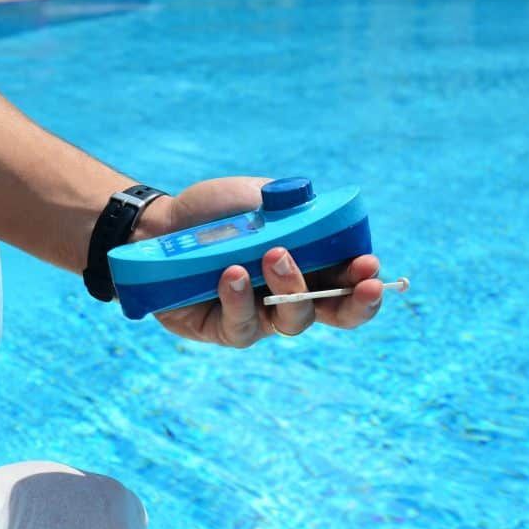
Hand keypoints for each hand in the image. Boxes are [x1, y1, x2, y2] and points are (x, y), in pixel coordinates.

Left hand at [134, 177, 383, 346]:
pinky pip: (243, 328)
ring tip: (273, 255)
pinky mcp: (226, 331)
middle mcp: (291, 294)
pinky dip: (240, 300)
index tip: (369, 265)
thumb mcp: (259, 198)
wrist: (159, 225)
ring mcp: (261, 317)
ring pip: (293, 321)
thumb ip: (293, 207)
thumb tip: (318, 210)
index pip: (349, 280)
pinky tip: (232, 275)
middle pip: (337, 314)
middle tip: (363, 285)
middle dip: (356, 304)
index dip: (364, 280)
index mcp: (311, 263)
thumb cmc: (215, 212)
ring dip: (292, 288)